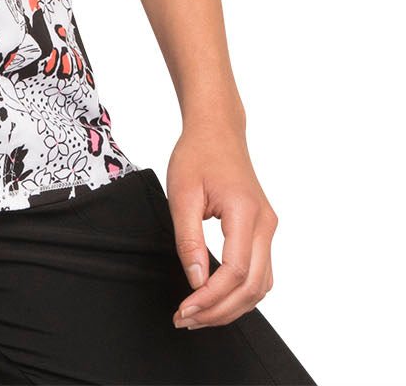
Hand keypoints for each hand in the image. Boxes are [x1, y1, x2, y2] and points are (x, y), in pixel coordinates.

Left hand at [165, 119, 277, 330]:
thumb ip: (189, 239)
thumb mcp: (182, 193)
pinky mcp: (263, 231)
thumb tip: (196, 280)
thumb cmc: (197, 154)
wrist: (217, 130)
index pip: (235, 271)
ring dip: (231, 307)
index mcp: (245, 212)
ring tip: (198, 315)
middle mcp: (265, 224)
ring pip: (260, 285)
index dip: (210, 297)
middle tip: (187, 320)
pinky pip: (259, 273)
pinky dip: (241, 293)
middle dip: (220, 311)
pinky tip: (216, 299)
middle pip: (252, 286)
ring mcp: (268, 228)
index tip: (185, 310)